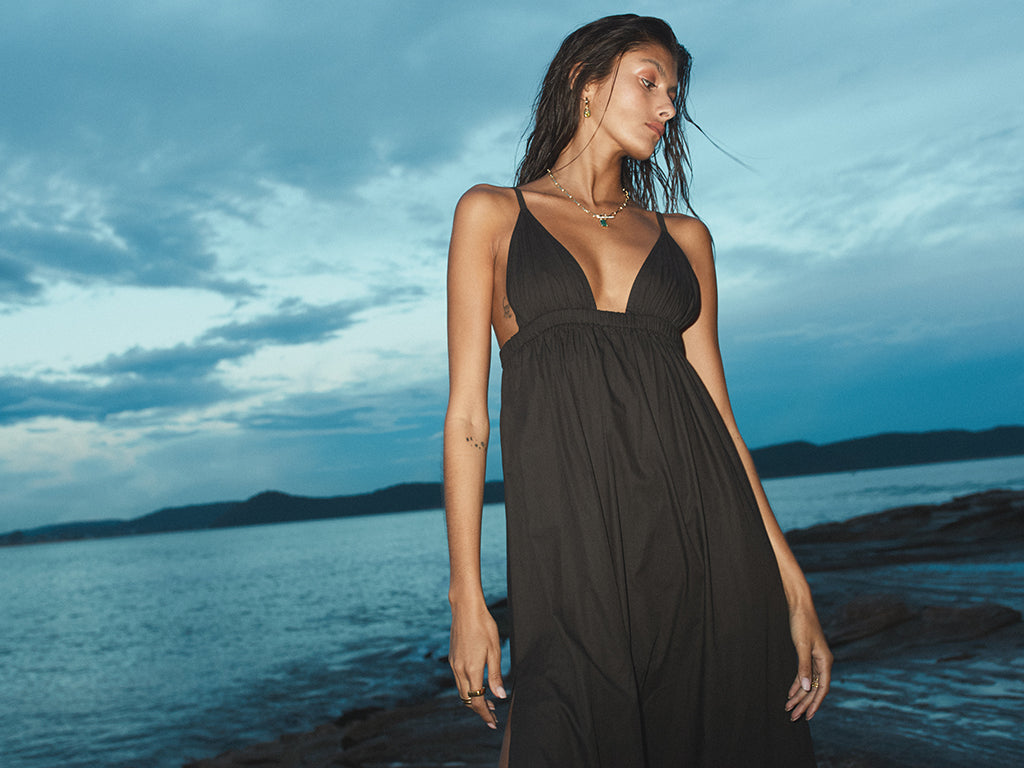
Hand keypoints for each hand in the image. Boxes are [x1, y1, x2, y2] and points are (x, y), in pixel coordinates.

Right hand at [449, 602, 506, 728]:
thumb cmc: (484, 626)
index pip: (478, 700)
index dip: (485, 714)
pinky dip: (468, 688)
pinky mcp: (452, 658)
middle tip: (493, 715)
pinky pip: (458, 680)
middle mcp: (459, 669)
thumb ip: (496, 675)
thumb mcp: (495, 650)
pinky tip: (477, 685)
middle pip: (467, 699)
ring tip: (489, 702)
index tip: (493, 722)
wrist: (466, 608)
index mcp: (471, 670)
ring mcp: (454, 664)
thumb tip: (500, 696)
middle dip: (480, 709)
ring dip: (474, 699)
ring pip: (462, 690)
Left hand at [785, 604, 831, 720]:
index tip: (807, 717)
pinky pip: (803, 674)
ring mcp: (815, 659)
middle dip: (804, 704)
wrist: (799, 606)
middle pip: (814, 689)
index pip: (821, 689)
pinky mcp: (807, 655)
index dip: (814, 704)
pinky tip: (790, 693)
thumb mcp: (801, 646)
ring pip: (808, 683)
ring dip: (799, 696)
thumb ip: (804, 667)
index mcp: (825, 661)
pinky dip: (796, 684)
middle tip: (793, 717)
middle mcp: (823, 662)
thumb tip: (805, 689)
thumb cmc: (802, 623)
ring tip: (789, 709)